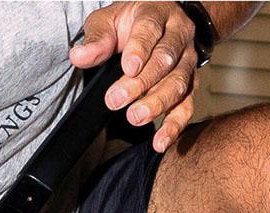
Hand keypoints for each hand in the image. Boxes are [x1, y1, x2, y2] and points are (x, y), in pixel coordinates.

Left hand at [70, 1, 199, 152]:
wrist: (162, 21)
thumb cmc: (131, 22)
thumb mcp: (109, 20)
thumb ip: (97, 38)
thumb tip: (79, 56)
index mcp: (157, 14)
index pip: (150, 30)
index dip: (140, 49)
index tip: (128, 68)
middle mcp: (178, 35)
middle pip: (165, 60)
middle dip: (141, 83)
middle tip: (116, 100)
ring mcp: (186, 61)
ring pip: (178, 83)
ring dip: (157, 104)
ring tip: (135, 117)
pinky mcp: (190, 84)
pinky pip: (187, 106)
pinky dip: (174, 126)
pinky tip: (160, 142)